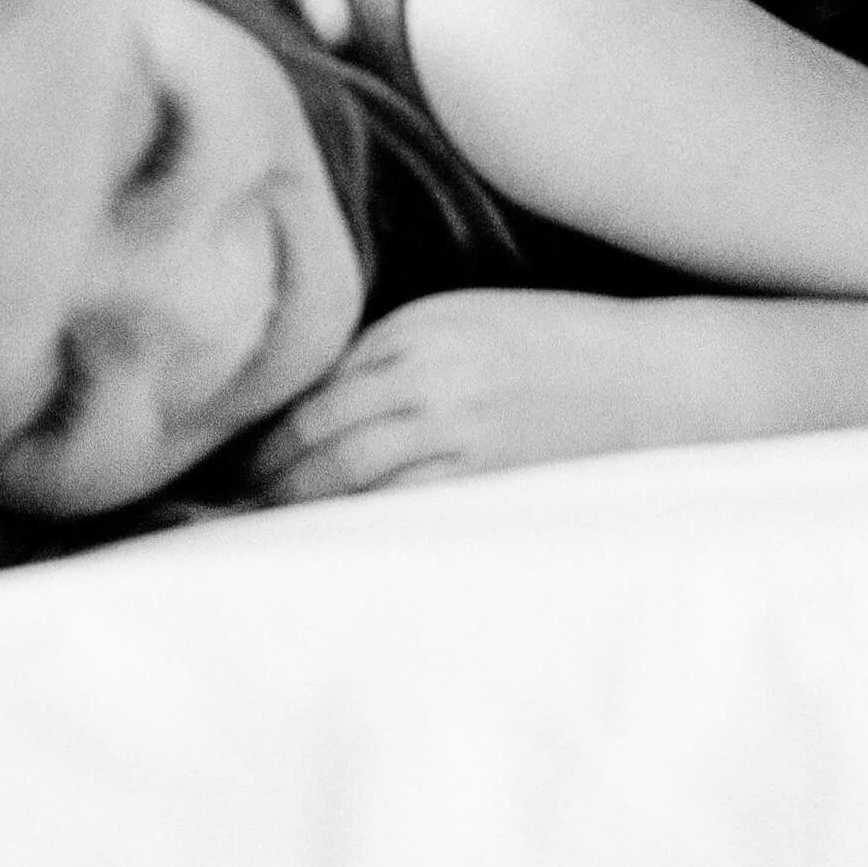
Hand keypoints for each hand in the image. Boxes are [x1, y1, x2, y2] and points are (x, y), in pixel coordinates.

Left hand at [248, 290, 684, 501]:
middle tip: (206, 508)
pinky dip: (351, 525)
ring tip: (247, 533)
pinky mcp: (487, 475)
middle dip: (258, 474)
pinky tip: (323, 544)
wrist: (661, 380)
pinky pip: (396, 506)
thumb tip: (309, 409)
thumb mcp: (468, 322)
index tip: (218, 456)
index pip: (311, 383)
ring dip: (291, 506)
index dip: (258, 428)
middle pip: (313, 430)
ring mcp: (457, 426)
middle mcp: (426, 371)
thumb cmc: (561, 350)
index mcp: (417, 325)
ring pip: (344, 473)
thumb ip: (392, 355)